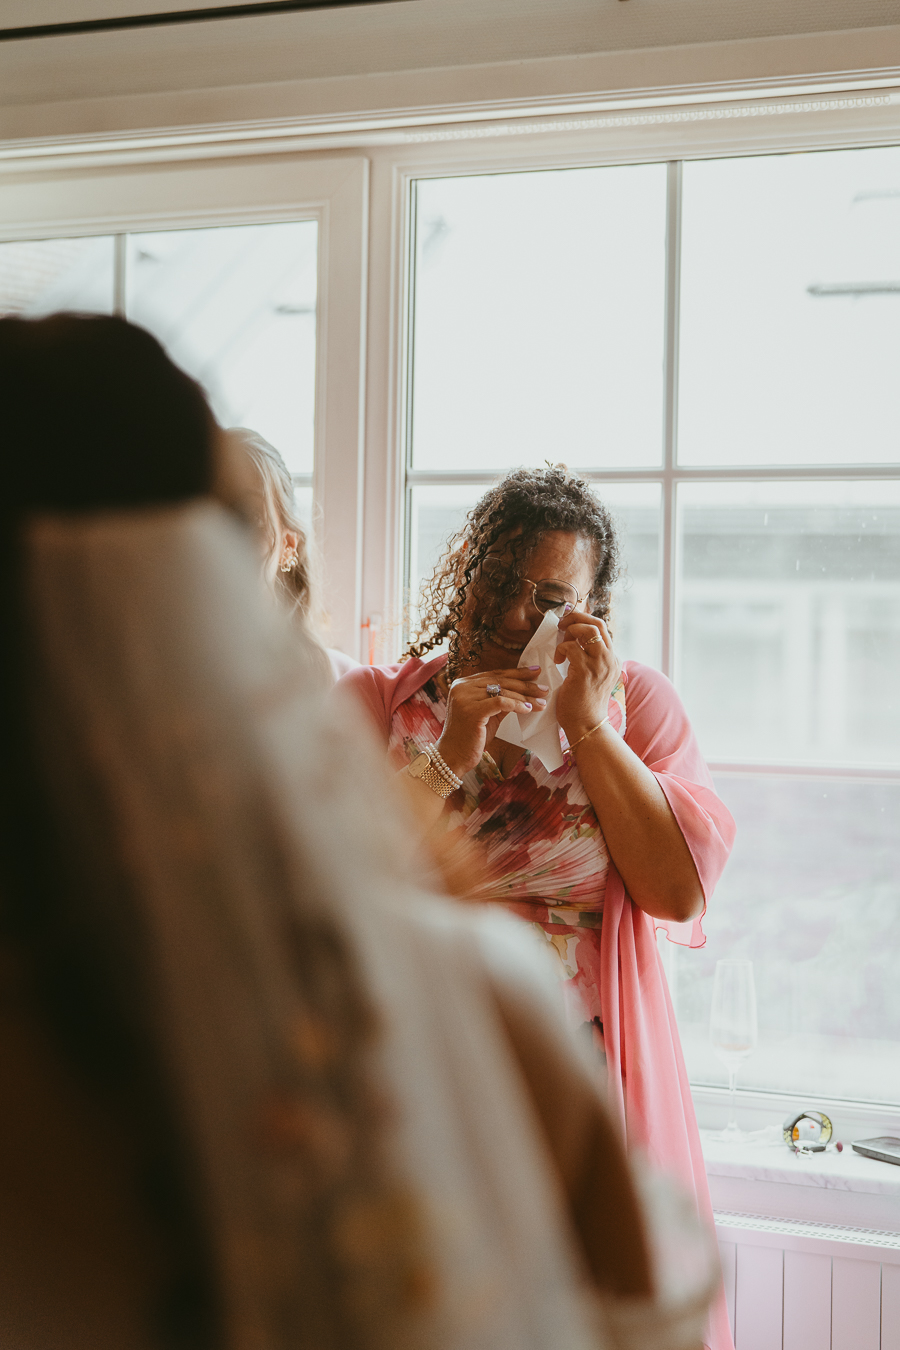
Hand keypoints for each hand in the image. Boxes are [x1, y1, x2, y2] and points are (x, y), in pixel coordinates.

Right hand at [437, 667, 548, 775]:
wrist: (453, 757)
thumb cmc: (471, 738)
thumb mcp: (487, 714)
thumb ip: (500, 700)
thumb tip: (524, 692)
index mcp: (463, 684)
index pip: (495, 674)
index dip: (517, 672)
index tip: (535, 672)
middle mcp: (462, 687)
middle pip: (501, 681)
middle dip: (525, 684)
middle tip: (544, 688)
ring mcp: (465, 697)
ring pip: (503, 691)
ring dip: (526, 697)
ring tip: (542, 702)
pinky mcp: (472, 710)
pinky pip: (501, 703)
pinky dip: (517, 705)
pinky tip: (529, 709)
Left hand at [554, 612, 620, 743]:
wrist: (587, 726)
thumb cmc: (584, 704)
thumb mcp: (593, 677)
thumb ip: (589, 659)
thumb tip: (572, 641)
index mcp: (613, 659)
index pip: (602, 629)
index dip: (584, 620)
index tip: (569, 624)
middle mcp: (610, 659)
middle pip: (597, 623)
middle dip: (576, 618)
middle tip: (562, 625)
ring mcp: (599, 664)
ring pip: (588, 630)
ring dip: (570, 631)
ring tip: (561, 643)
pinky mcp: (586, 671)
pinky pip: (571, 647)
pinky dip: (561, 649)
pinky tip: (558, 661)